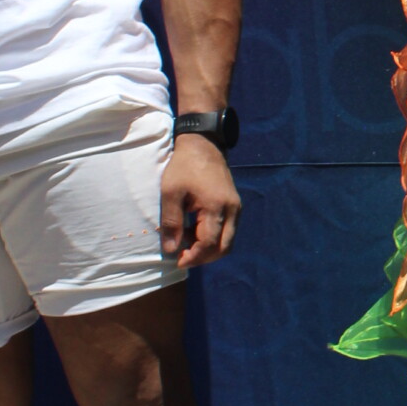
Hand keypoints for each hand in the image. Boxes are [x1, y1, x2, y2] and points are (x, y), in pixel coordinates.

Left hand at [161, 136, 241, 267]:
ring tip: (185, 240)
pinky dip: (212, 238)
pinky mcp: (234, 205)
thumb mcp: (170, 192)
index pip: (209, 243)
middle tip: (183, 256)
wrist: (203, 145)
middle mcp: (232, 210)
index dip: (194, 256)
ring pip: (227, 241)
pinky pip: (227, 231)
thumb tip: (171, 249)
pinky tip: (193, 230)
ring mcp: (236, 208)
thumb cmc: (184, 167)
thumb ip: (171, 222)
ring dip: (208, 248)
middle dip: (203, 257)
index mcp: (216, 206)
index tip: (178, 260)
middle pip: (224, 247)